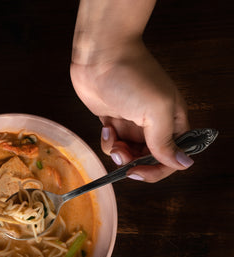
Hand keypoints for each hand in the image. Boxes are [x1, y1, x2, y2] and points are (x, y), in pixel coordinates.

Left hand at [71, 40, 191, 181]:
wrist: (100, 56)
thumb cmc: (132, 77)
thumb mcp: (155, 111)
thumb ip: (166, 141)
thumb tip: (184, 164)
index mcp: (173, 122)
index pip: (172, 157)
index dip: (157, 170)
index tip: (138, 171)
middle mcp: (155, 125)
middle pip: (148, 159)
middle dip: (134, 162)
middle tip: (121, 154)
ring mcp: (133, 124)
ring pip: (129, 154)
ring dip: (118, 154)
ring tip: (112, 137)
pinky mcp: (114, 121)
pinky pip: (113, 143)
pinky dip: (108, 141)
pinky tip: (105, 127)